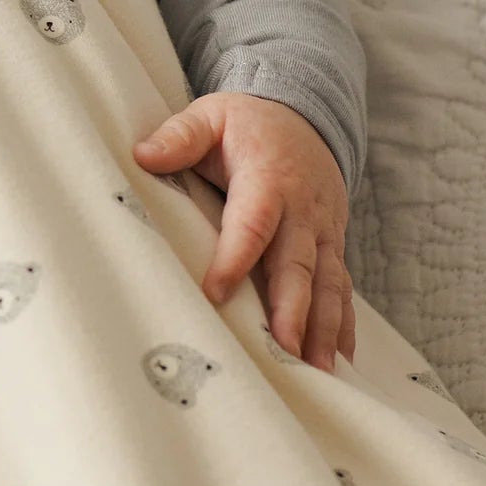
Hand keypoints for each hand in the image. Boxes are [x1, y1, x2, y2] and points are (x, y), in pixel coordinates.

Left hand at [133, 93, 355, 372]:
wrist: (304, 115)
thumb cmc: (246, 123)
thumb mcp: (210, 115)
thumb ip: (179, 135)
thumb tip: (143, 155)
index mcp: (269, 179)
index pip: (252, 222)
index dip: (236, 257)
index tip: (216, 291)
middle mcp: (303, 210)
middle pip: (297, 264)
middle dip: (292, 309)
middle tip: (281, 349)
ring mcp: (324, 231)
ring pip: (327, 283)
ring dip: (323, 328)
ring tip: (316, 371)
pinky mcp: (332, 246)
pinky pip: (341, 288)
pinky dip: (343, 326)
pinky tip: (339, 363)